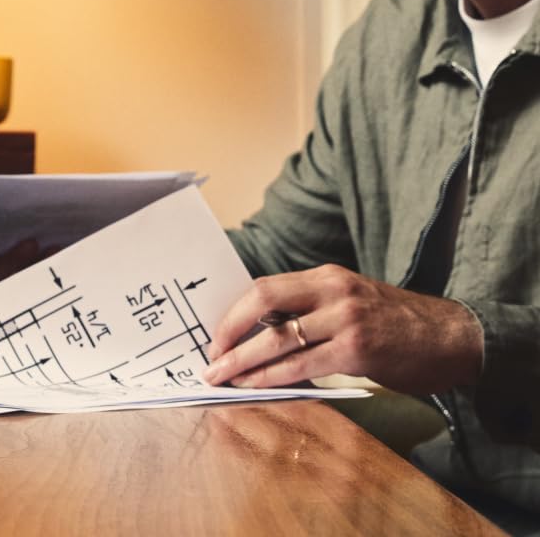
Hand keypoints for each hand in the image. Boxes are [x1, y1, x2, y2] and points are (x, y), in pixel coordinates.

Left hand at [202, 264, 482, 394]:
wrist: (451, 337)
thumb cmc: (396, 323)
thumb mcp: (350, 300)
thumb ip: (311, 308)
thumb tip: (261, 331)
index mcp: (326, 276)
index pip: (266, 286)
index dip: (235, 311)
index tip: (217, 334)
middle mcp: (333, 290)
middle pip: (263, 300)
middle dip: (229, 330)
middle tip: (211, 356)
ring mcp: (345, 319)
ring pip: (278, 337)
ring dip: (243, 360)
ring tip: (222, 376)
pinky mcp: (358, 351)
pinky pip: (302, 364)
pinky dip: (272, 376)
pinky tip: (255, 386)